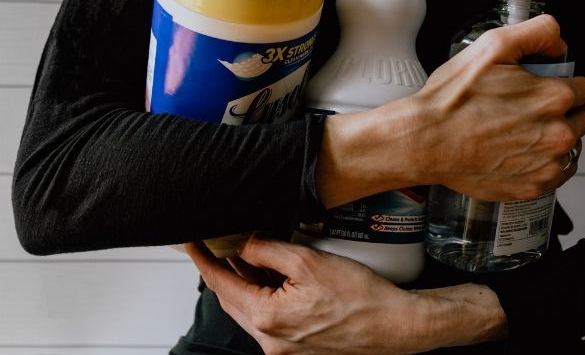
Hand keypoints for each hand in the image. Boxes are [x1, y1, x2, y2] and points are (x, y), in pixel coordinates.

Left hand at [185, 237, 505, 353]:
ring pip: (249, 307)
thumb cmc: (360, 297)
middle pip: (232, 298)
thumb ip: (268, 250)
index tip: (189, 242)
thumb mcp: (308, 261)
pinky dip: (263, 293)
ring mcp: (282, 346)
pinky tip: (271, 275)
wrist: (393, 325)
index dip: (202, 259)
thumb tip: (243, 244)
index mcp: (266, 318)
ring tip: (246, 252)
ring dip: (244, 281)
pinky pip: (268, 316)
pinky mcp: (296, 346)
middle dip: (222, 268)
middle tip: (216, 242)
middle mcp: (269, 339)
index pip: (221, 283)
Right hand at [410, 14, 584, 200]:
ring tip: (519, 131)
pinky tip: (518, 152)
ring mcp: (547, 165)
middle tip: (526, 108)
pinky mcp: (533, 187)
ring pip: (570, 147)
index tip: (540, 87)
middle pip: (581, 118)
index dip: (562, 83)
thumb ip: (536, 32)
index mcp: (554, 97)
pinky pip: (556, 173)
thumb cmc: (453, 98)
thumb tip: (559, 42)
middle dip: (562, 111)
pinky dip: (543, 163)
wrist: (426, 141)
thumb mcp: (492, 46)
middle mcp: (559, 134)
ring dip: (554, 137)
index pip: (584, 88)